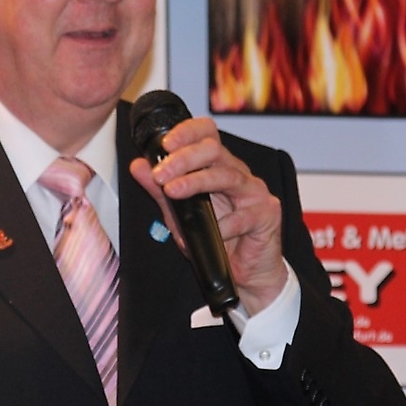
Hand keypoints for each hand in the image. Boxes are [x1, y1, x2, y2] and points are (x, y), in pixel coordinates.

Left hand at [129, 116, 286, 313]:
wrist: (246, 273)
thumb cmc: (216, 240)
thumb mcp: (179, 214)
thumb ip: (159, 190)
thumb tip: (138, 166)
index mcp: (218, 166)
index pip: (207, 134)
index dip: (187, 132)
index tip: (165, 144)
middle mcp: (237, 173)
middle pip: (214, 150)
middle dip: (183, 159)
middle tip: (160, 174)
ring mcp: (254, 192)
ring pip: (226, 176)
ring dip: (196, 182)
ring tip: (173, 191)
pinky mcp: (267, 214)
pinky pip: (243, 216)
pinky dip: (223, 226)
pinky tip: (212, 232)